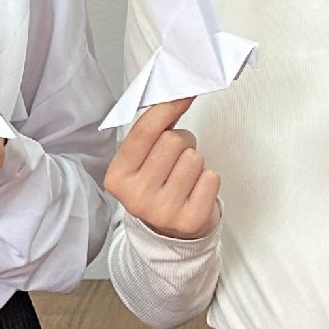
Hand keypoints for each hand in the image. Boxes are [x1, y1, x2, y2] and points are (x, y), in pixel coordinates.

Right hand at [103, 96, 217, 238]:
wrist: (167, 235)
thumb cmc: (156, 187)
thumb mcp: (140, 162)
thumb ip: (151, 131)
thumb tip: (175, 95)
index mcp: (118, 176)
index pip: (145, 131)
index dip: (167, 108)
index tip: (184, 94)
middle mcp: (136, 196)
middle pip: (173, 141)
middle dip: (182, 142)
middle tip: (177, 159)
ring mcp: (163, 211)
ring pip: (194, 158)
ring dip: (196, 163)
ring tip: (185, 177)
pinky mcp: (191, 220)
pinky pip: (211, 177)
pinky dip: (208, 179)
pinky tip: (195, 191)